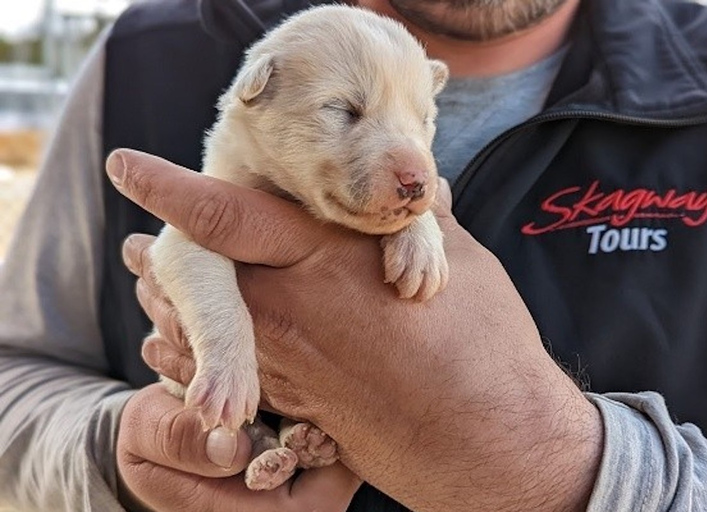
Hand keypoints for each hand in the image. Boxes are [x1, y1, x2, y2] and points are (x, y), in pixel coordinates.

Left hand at [110, 148, 601, 511]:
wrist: (489, 441)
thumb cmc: (483, 347)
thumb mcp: (458, 262)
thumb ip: (418, 220)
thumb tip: (418, 186)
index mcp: (325, 263)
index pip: (227, 216)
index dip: (170, 188)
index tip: (125, 166)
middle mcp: (291, 314)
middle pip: (203, 274)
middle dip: (170, 256)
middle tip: (141, 245)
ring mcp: (290, 364)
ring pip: (208, 330)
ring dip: (180, 310)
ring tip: (159, 290)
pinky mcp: (300, 401)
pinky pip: (236, 372)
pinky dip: (208, 356)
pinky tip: (203, 349)